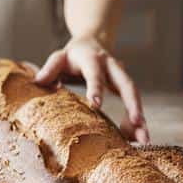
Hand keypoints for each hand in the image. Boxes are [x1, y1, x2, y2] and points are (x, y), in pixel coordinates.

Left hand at [34, 36, 149, 142]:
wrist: (93, 42)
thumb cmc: (73, 56)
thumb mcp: (59, 57)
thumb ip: (50, 68)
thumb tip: (38, 82)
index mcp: (93, 60)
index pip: (95, 74)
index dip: (96, 88)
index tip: (96, 105)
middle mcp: (112, 67)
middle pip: (127, 84)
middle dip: (133, 104)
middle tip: (137, 123)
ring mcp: (121, 77)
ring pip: (135, 96)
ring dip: (141, 118)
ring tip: (144, 140)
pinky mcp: (125, 87)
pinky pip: (133, 104)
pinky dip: (136, 121)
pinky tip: (137, 139)